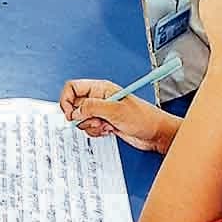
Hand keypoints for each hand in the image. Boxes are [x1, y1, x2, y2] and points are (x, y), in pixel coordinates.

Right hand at [59, 79, 173, 152]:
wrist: (155, 133)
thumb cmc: (143, 117)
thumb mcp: (115, 110)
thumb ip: (93, 107)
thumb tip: (75, 110)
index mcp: (101, 88)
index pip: (73, 87)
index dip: (67, 100)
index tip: (70, 114)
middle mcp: (99, 98)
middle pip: (75, 105)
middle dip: (82, 117)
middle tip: (96, 119)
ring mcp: (101, 111)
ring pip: (82, 119)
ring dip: (91, 126)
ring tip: (106, 125)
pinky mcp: (105, 123)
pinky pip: (90, 128)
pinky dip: (96, 132)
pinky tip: (109, 130)